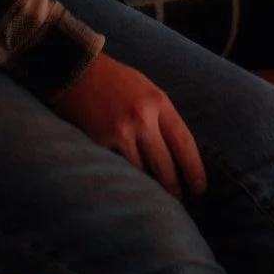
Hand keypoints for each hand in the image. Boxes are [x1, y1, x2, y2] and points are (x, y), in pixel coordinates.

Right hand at [50, 53, 207, 197]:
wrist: (74, 70)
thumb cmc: (113, 81)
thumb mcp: (145, 90)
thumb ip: (160, 117)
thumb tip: (175, 152)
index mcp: (158, 102)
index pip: (184, 142)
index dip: (194, 169)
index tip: (199, 188)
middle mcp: (143, 118)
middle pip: (165, 164)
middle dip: (174, 188)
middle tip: (179, 203)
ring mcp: (120, 132)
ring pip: (142, 172)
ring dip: (148, 189)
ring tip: (154, 202)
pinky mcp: (99, 143)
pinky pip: (117, 169)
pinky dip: (124, 180)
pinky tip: (129, 190)